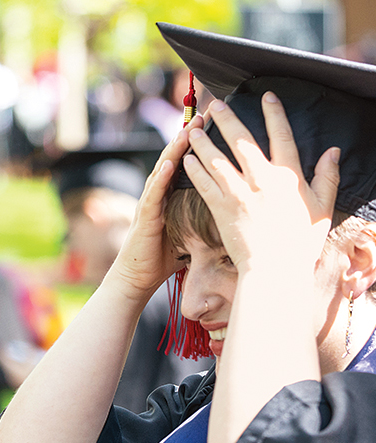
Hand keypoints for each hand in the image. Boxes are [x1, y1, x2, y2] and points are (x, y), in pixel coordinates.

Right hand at [110, 115, 204, 300]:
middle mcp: (159, 195)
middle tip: (205, 113)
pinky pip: (153, 194)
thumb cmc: (163, 258)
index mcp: (172, 196)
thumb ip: (204, 215)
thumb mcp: (190, 231)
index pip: (187, 163)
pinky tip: (170, 163)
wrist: (136, 278)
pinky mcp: (145, 217)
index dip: (199, 143)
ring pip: (163, 169)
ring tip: (188, 130)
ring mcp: (150, 204)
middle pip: (175, 159)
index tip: (216, 123)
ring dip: (175, 149)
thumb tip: (232, 209)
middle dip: (189, 136)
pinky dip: (161, 177)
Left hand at [182, 92, 340, 279]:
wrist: (275, 269)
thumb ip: (327, 177)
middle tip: (215, 105)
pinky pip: (204, 183)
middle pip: (242, 140)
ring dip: (203, 141)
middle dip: (228, 119)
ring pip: (217, 159)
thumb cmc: (301, 242)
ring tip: (193, 129)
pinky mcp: (221, 208)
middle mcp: (263, 179)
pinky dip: (194, 169)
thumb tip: (333, 151)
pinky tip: (186, 159)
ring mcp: (240, 193)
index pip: (281, 135)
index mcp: (289, 176)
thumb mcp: (322, 207)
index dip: (273, 113)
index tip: (265, 96)